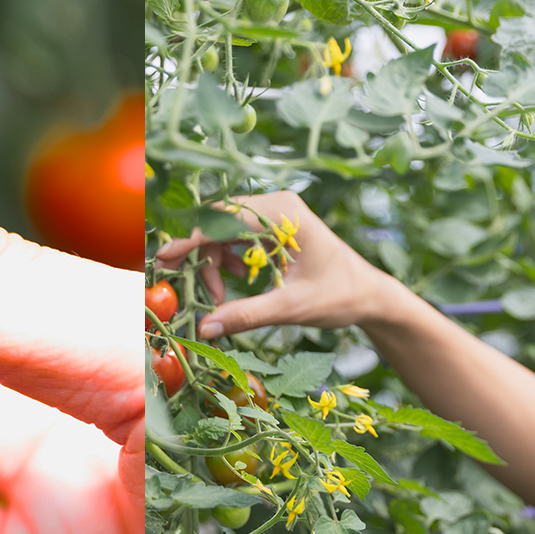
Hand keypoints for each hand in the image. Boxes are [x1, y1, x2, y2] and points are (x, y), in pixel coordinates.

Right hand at [155, 190, 400, 337]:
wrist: (369, 295)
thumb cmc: (340, 296)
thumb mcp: (291, 308)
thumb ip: (246, 315)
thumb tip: (204, 328)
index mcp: (283, 214)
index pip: (223, 218)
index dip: (191, 240)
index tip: (165, 261)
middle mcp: (276, 205)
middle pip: (217, 221)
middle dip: (200, 255)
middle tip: (191, 289)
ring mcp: (274, 214)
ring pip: (222, 230)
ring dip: (213, 261)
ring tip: (222, 295)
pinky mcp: (272, 227)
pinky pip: (234, 237)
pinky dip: (226, 259)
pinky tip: (236, 282)